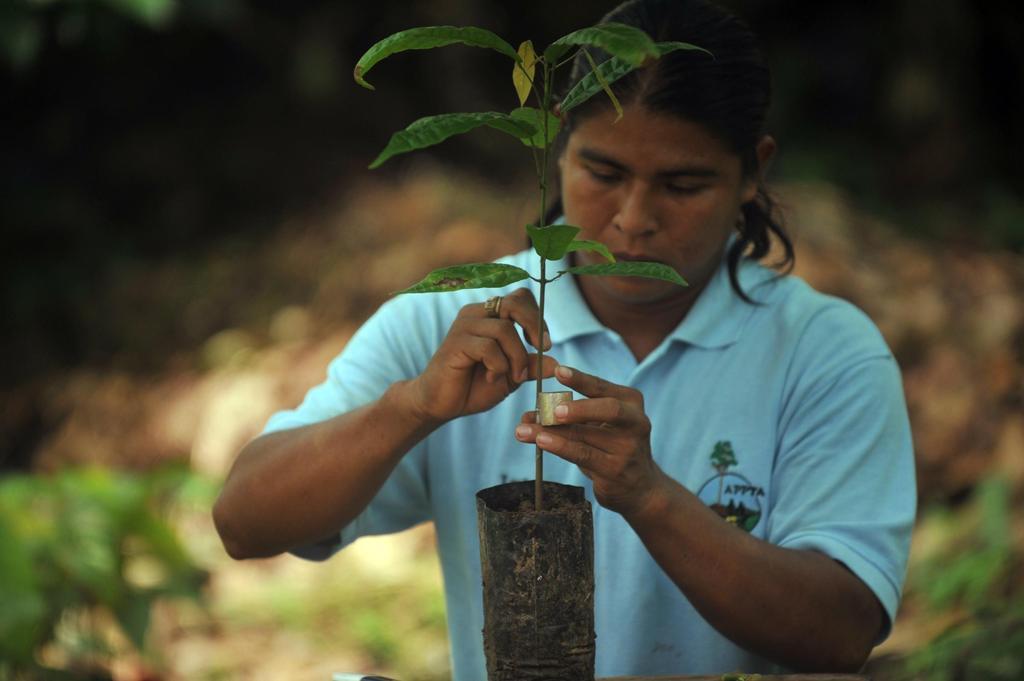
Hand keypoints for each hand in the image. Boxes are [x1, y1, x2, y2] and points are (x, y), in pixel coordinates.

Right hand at [409, 288, 557, 424]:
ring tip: (512, 377)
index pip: (520, 297)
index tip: (544, 345)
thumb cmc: (474, 387)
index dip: (537, 317)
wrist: (442, 404)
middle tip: (542, 349)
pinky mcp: (456, 342)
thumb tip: (556, 364)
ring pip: (505, 329)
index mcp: (489, 315)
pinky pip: (489, 347)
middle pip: (514, 303)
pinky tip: (491, 377)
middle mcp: (476, 314)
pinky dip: (498, 366)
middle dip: (534, 326)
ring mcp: (464, 326)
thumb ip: (530, 367)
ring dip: (516, 357)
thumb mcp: (510, 377)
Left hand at [514, 365, 665, 516]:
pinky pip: (582, 455)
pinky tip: (541, 442)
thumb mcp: (598, 424)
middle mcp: (635, 423)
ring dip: (552, 432)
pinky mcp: (614, 470)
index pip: (603, 387)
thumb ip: (570, 415)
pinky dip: (560, 447)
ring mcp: (627, 449)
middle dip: (579, 408)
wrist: (639, 486)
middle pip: (608, 409)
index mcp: (630, 402)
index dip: (580, 379)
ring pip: (585, 436)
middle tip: (553, 410)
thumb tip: (529, 415)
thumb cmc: (611, 446)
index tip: (558, 371)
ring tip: (524, 430)